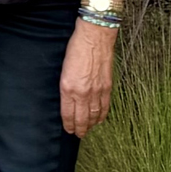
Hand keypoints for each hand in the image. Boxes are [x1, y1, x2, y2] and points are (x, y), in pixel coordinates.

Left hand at [60, 20, 116, 136]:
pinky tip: (99, 120)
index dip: (68, 125)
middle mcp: (82, 93)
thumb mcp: (63, 69)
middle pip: (81, 119)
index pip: (68, 114)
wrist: (95, 36)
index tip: (68, 130)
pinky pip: (104, 106)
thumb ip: (66, 86)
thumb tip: (68, 98)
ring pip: (93, 115)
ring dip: (90, 125)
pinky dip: (101, 115)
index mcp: (68, 88)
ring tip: (87, 130)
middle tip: (78, 135)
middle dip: (79, 129)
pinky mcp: (107, 87)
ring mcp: (96, 91)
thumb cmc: (76, 48)